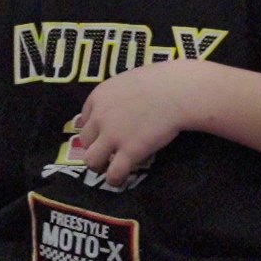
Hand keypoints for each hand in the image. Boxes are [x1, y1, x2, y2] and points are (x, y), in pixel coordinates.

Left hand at [77, 61, 189, 185]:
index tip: (102, 134)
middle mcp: (100, 117)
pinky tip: (121, 179)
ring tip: (109, 169)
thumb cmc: (158, 80)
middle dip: (94, 147)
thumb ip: (116, 94)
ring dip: (98, 166)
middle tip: (108, 151)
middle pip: (85, 140)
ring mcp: (113, 136)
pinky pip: (113, 174)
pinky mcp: (129, 151)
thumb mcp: (127, 81)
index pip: (84, 119)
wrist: (176, 91)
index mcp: (99, 97)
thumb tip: (117, 103)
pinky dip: (115, 179)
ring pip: (91, 160)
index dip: (93, 129)